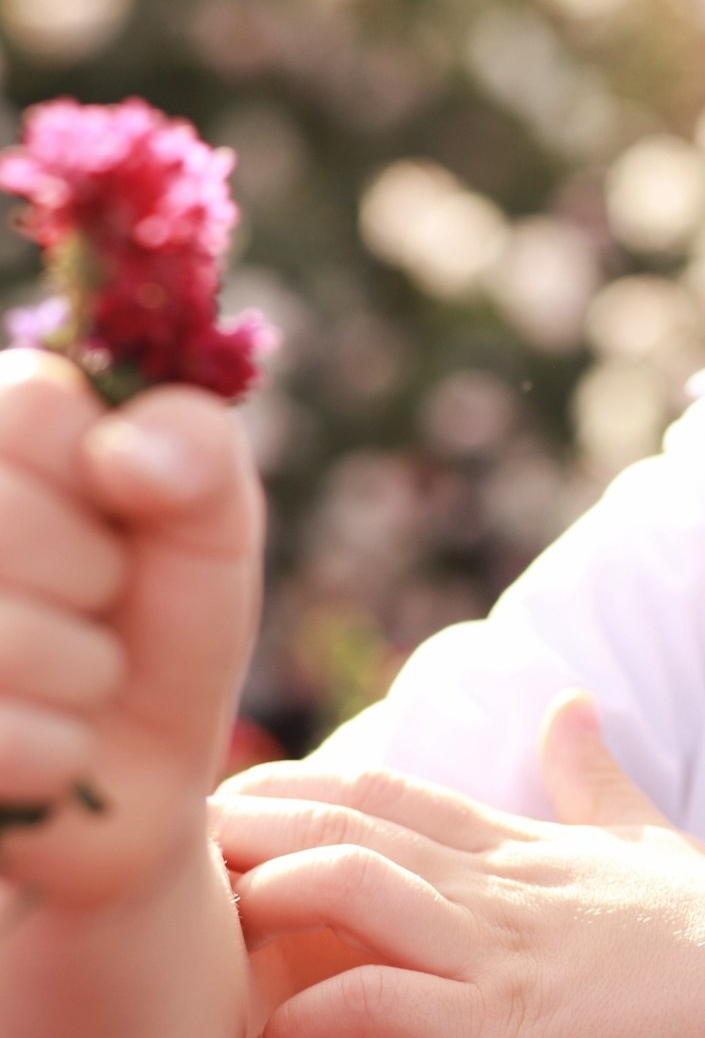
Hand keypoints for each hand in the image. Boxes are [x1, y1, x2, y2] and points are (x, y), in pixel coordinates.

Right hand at [0, 350, 261, 908]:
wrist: (138, 773)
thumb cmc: (162, 618)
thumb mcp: (212, 518)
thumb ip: (197, 448)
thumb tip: (124, 454)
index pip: (28, 402)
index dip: (106, 467)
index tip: (119, 505)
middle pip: (9, 515)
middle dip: (97, 574)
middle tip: (98, 600)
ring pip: (8, 638)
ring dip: (86, 670)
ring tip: (77, 674)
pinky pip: (2, 741)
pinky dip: (62, 750)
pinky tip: (55, 744)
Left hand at [216, 690, 704, 1037]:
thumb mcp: (646, 838)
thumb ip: (592, 775)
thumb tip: (567, 699)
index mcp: (524, 849)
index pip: (397, 795)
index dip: (308, 782)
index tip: (237, 784)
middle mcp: (505, 887)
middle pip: (363, 828)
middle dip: (267, 824)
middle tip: (191, 824)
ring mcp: (511, 952)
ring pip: (371, 891)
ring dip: (286, 892)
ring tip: (222, 900)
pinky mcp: (521, 1021)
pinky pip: (407, 1004)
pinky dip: (337, 1007)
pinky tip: (288, 1016)